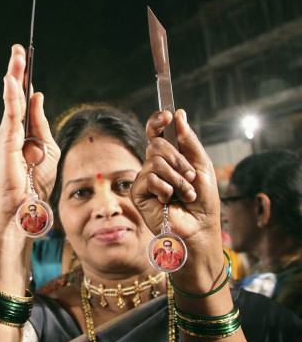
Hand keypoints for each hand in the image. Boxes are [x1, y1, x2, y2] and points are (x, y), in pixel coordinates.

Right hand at [0, 45, 58, 230]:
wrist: (26, 207)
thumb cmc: (35, 183)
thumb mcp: (47, 148)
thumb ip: (40, 123)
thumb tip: (37, 96)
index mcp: (22, 131)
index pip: (22, 100)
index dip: (24, 79)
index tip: (25, 57)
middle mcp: (10, 130)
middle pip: (14, 95)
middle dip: (17, 70)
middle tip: (18, 48)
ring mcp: (6, 136)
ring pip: (11, 100)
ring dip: (14, 77)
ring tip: (17, 56)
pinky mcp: (6, 143)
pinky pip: (10, 115)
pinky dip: (11, 96)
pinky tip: (12, 81)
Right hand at [131, 109, 220, 247]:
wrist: (200, 227)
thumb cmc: (203, 201)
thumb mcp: (201, 165)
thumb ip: (188, 139)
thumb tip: (178, 114)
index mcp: (168, 158)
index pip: (156, 133)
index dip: (158, 121)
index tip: (167, 116)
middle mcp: (154, 166)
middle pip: (156, 145)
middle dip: (178, 160)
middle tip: (189, 177)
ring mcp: (145, 179)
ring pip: (155, 161)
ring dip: (176, 178)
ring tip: (184, 194)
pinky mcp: (138, 193)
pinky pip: (149, 178)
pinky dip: (165, 189)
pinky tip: (169, 201)